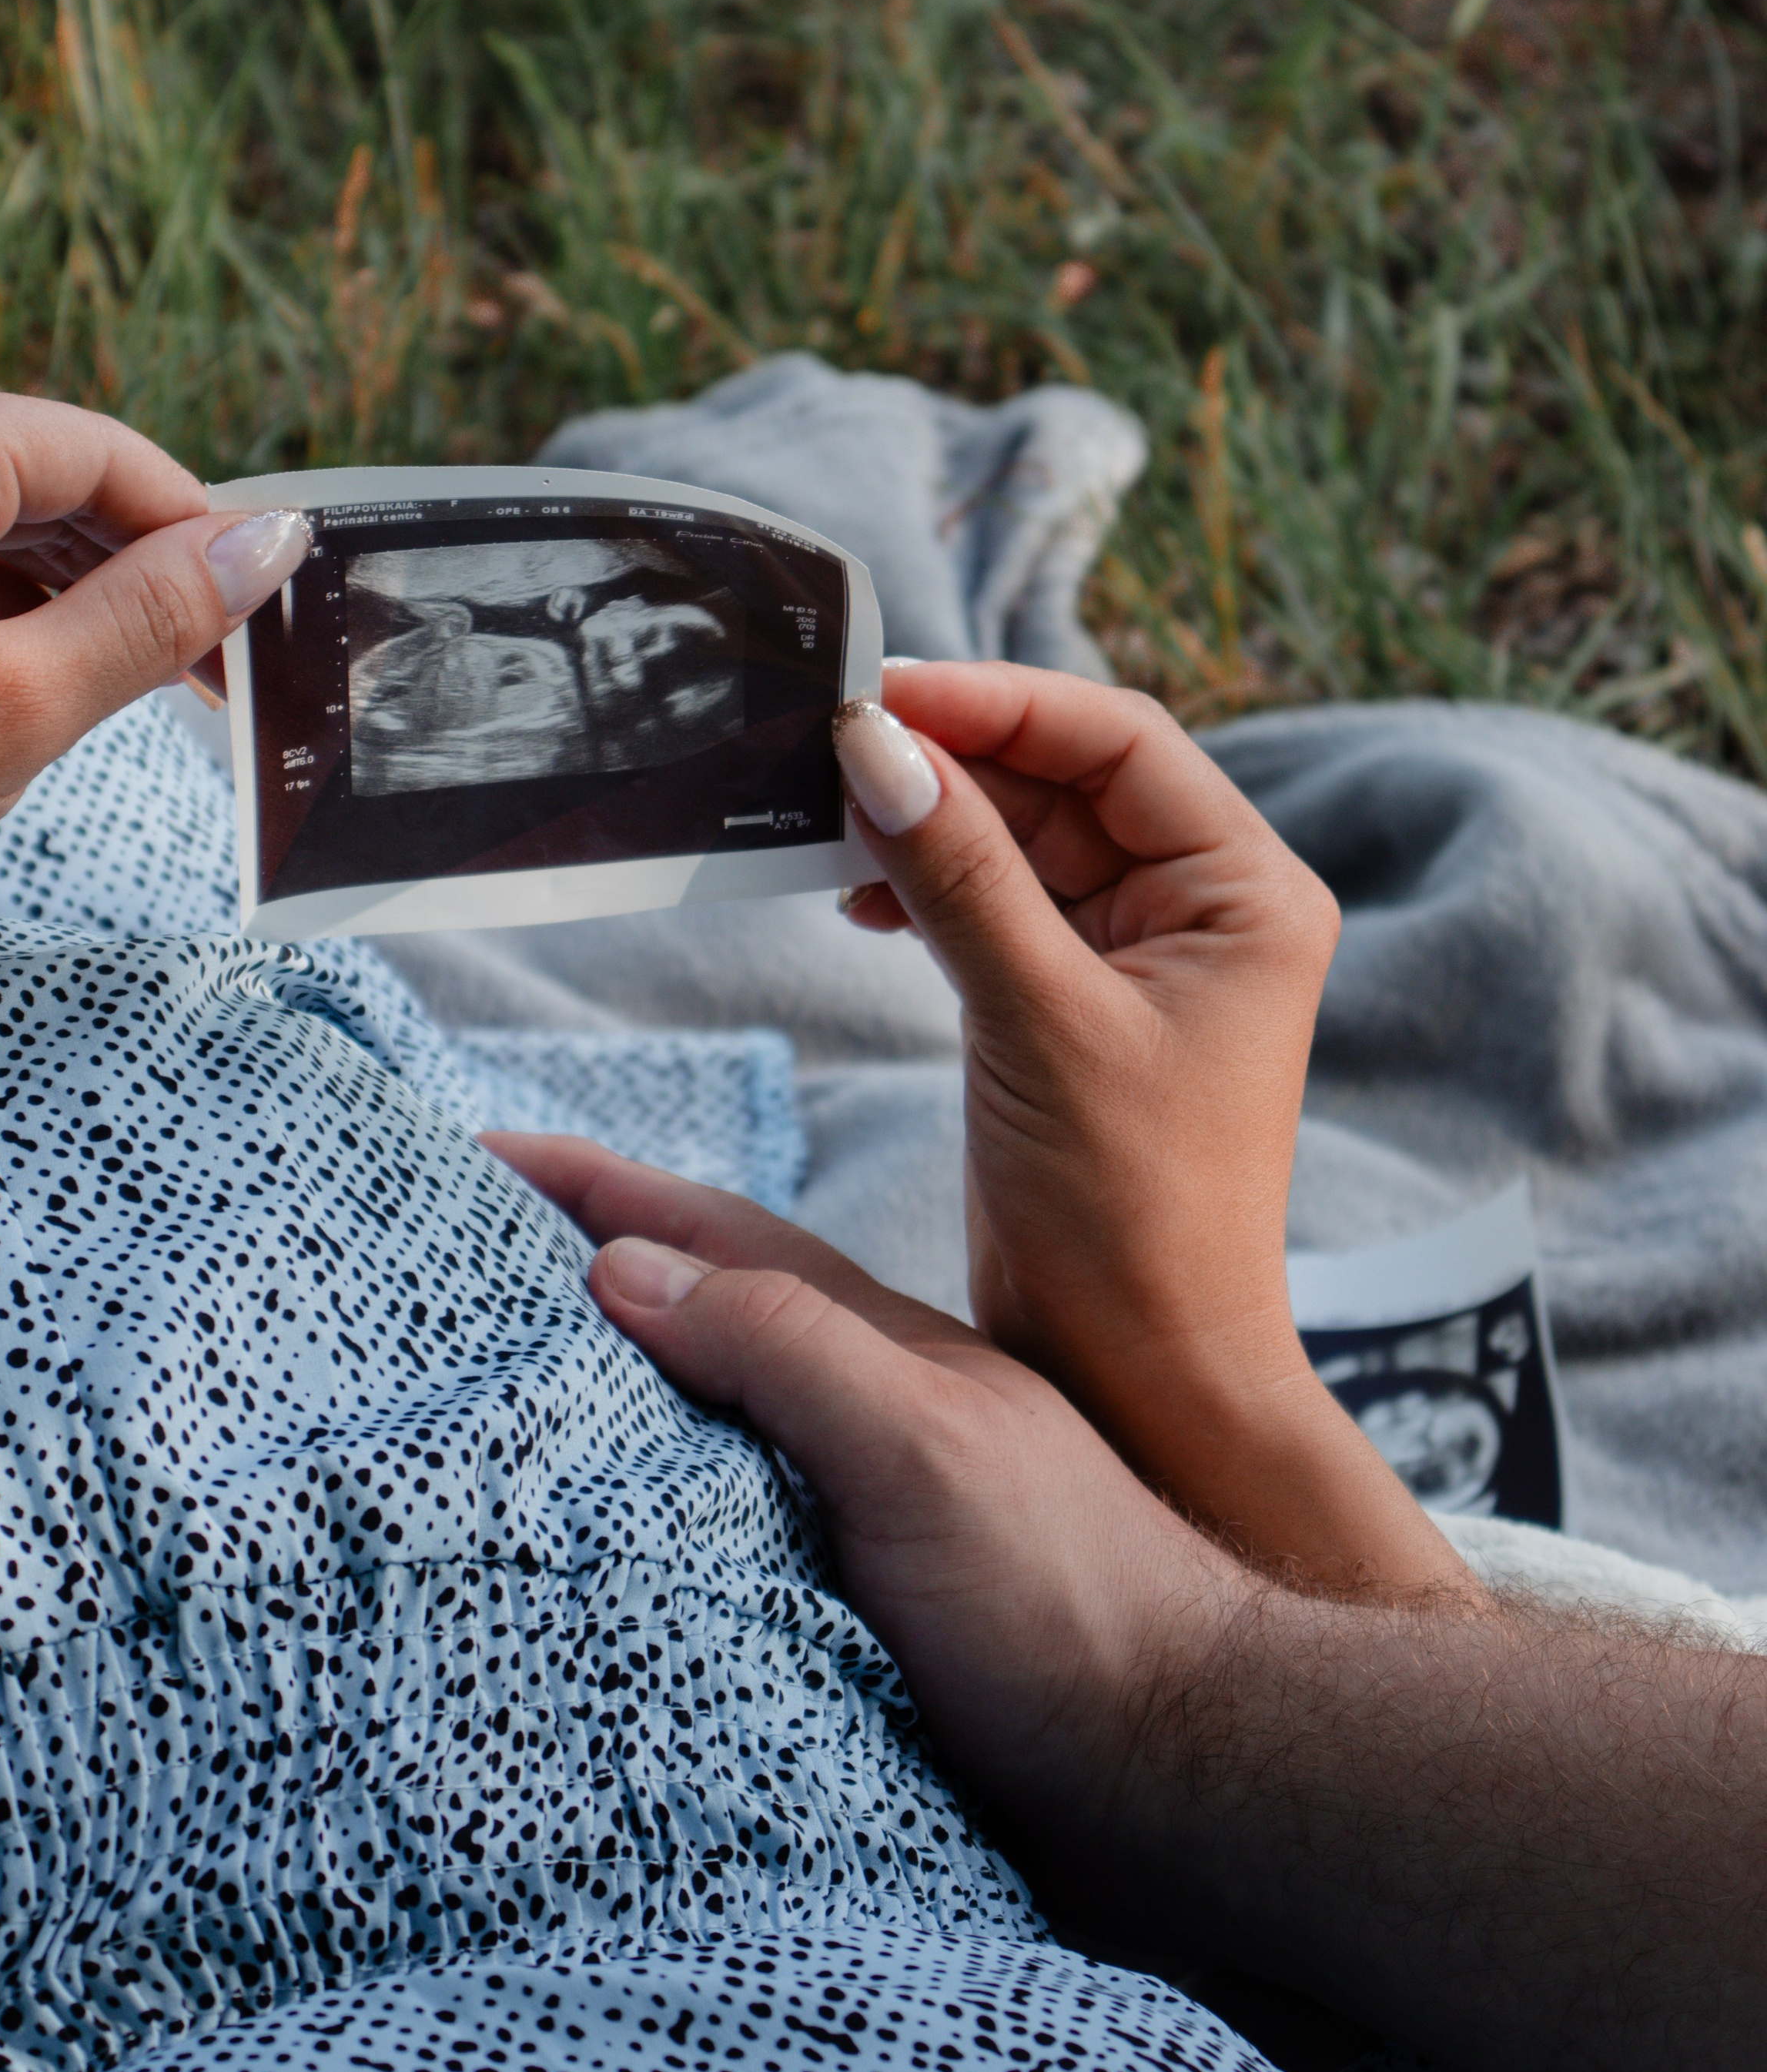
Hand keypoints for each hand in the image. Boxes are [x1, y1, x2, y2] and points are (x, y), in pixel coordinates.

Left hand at [0, 386, 309, 935]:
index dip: (195, 526)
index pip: (98, 449)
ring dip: (68, 584)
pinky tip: (36, 667)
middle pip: (38, 471)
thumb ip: (155, 615)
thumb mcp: (19, 706)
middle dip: (135, 562)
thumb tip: (265, 545)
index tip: (260, 600)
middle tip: (214, 662)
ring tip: (136, 677)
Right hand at [507, 1130, 1766, 2071]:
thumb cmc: (1078, 1599)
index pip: (712, 1238)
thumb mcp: (925, 1447)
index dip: (599, 1190)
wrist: (1195, 1769)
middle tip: (463, 1240)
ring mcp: (872, 1506)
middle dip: (585, 1262)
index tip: (487, 1147)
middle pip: (703, 1310)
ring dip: (616, 1376)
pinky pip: (728, 1524)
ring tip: (507, 1368)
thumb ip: (785, 1349)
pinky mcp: (868, 1612)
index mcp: (879, 1349)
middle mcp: (870, 1412)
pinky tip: (615, 1530)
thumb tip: (626, 1265)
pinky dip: (658, 1500)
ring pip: (714, 1414)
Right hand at [832, 664, 1468, 1597]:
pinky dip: (922, 888)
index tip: (880, 694)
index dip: (997, 702)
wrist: (1143, 1378)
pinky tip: (855, 894)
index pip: (1117, 739)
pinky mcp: (1073, 1002)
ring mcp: (1137, 954)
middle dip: (946, 758)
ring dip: (924, 820)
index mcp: (1246, 893)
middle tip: (825, 746)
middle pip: (1061, 777)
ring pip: (1017, 837)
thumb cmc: (1133, 1217)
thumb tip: (875, 747)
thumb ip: (958, 878)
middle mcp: (1203, 907)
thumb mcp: (1040, 1025)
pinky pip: (993, 904)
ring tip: (825, 820)